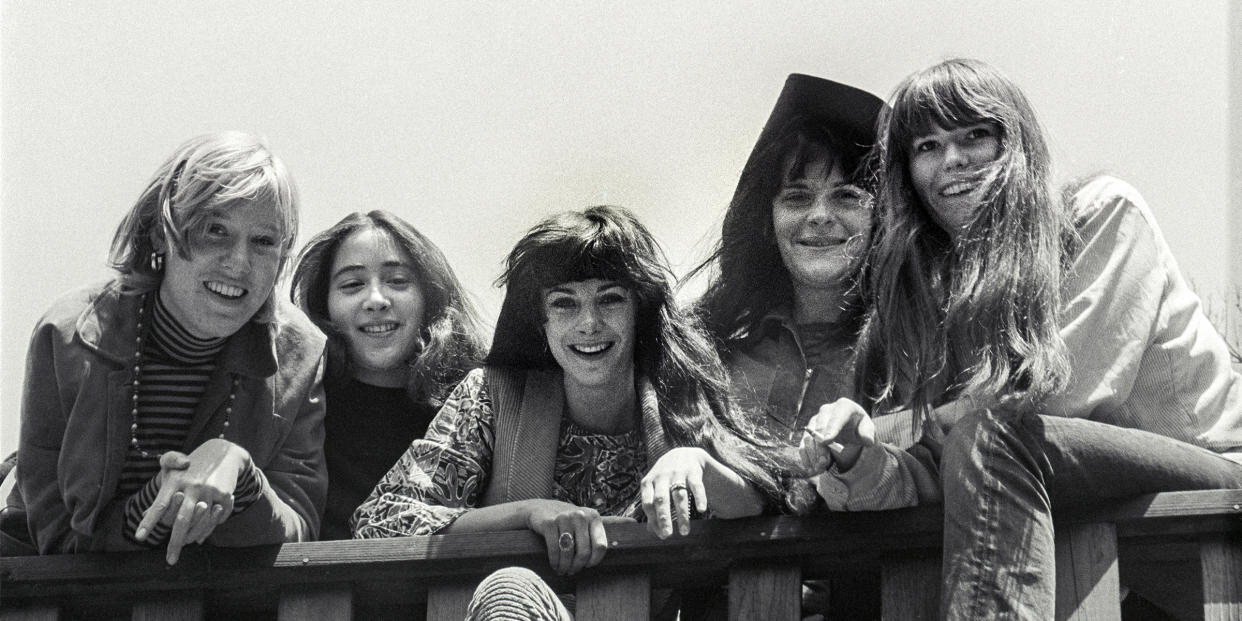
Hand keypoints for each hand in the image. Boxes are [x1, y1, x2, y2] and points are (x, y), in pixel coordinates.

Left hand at [136, 438, 249, 564]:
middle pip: (182, 520)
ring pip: (201, 522)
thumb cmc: (192, 464)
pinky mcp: (226, 494)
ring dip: (194, 537)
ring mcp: (210, 490)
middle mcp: (192, 486)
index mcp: (176, 480)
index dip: (150, 522)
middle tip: (171, 559)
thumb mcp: (171, 468)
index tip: (139, 537)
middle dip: (175, 543)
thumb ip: (157, 492)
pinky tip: (202, 535)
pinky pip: (218, 518)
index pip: (160, 505)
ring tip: (186, 544)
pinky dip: (211, 527)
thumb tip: (147, 512)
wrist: (224, 452)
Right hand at [524, 499, 630, 574]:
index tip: (588, 565)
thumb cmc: (567, 519)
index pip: (600, 546)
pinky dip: (555, 562)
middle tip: (572, 571)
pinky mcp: (549, 523)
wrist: (539, 509)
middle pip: (584, 552)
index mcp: (594, 516)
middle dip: (578, 566)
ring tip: (563, 570)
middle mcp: (580, 515)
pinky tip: (555, 565)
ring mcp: (564, 518)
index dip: (594, 561)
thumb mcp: (588, 519)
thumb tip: (634, 522)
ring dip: (565, 567)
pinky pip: (554, 550)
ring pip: (569, 553)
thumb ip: (609, 522)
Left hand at [641, 447, 710, 538]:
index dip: (653, 520)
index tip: (661, 535)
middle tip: (667, 535)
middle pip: (661, 499)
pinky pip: (696, 486)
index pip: (648, 503)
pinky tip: (701, 510)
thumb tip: (651, 531)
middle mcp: (662, 477)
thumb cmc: (666, 478)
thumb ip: (652, 507)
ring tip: (685, 532)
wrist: (683, 454)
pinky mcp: (693, 472)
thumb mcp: (655, 488)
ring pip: (679, 496)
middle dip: (664, 518)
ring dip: (682, 514)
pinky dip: (700, 497)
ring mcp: (677, 473)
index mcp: (648, 482)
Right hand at [800, 398, 875, 472]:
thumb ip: (868, 434)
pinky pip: (803, 444)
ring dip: (813, 454)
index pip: (836, 417)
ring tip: (820, 468)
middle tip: (823, 461)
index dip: (831, 429)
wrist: (849, 427)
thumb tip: (867, 440)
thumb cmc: (859, 427)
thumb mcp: (867, 429)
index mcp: (843, 406)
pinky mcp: (808, 432)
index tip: (827, 441)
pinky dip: (806, 457)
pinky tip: (811, 468)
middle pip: (819, 427)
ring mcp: (815, 420)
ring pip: (809, 437)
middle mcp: (826, 410)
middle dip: (820, 446)